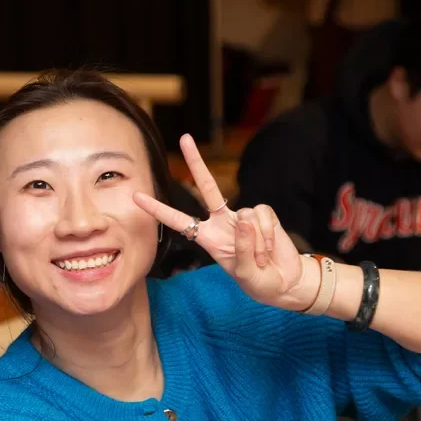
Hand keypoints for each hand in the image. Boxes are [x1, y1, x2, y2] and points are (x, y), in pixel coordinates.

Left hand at [132, 134, 319, 311]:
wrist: (283, 282)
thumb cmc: (258, 281)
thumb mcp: (245, 273)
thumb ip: (241, 248)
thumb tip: (243, 220)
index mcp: (207, 238)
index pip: (178, 220)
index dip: (158, 209)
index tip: (136, 196)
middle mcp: (221, 222)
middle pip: (206, 186)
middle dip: (196, 162)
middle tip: (185, 138)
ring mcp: (242, 217)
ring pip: (245, 215)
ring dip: (255, 242)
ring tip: (259, 259)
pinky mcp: (263, 214)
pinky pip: (262, 215)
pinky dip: (267, 234)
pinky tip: (269, 249)